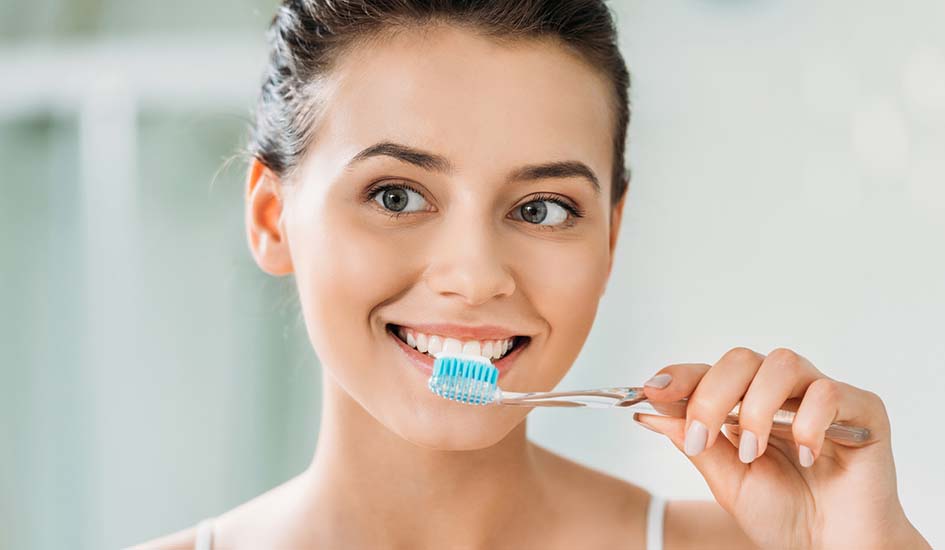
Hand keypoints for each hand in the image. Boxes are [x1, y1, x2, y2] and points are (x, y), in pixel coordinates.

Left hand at [633, 347, 929, 548]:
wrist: (833, 548)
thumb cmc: (785, 515)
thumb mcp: (727, 481)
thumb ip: (694, 441)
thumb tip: (651, 411)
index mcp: (745, 404)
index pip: (709, 372)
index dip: (680, 376)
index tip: (651, 390)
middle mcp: (781, 392)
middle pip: (740, 360)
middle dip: (711, 395)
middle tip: (701, 438)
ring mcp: (821, 396)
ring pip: (782, 363)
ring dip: (757, 408)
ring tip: (752, 452)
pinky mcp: (862, 409)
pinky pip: (829, 392)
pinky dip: (808, 423)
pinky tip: (804, 455)